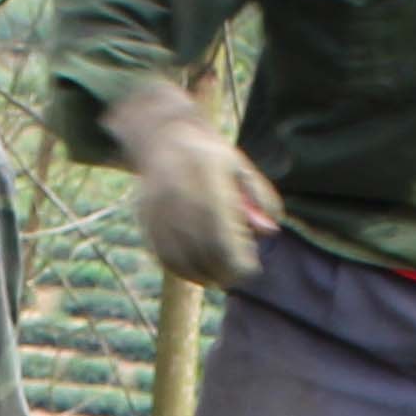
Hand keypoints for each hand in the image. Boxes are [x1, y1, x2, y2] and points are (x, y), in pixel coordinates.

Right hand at [103, 78, 280, 288]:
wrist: (164, 137)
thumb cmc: (210, 157)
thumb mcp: (240, 168)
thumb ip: (259, 197)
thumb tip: (270, 231)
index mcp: (206, 178)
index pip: (222, 234)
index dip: (237, 259)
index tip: (251, 268)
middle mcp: (179, 194)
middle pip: (202, 249)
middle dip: (222, 271)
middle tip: (236, 278)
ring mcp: (158, 208)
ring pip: (180, 257)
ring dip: (202, 275)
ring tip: (218, 278)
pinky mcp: (146, 218)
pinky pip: (162, 254)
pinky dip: (181, 270)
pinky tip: (196, 272)